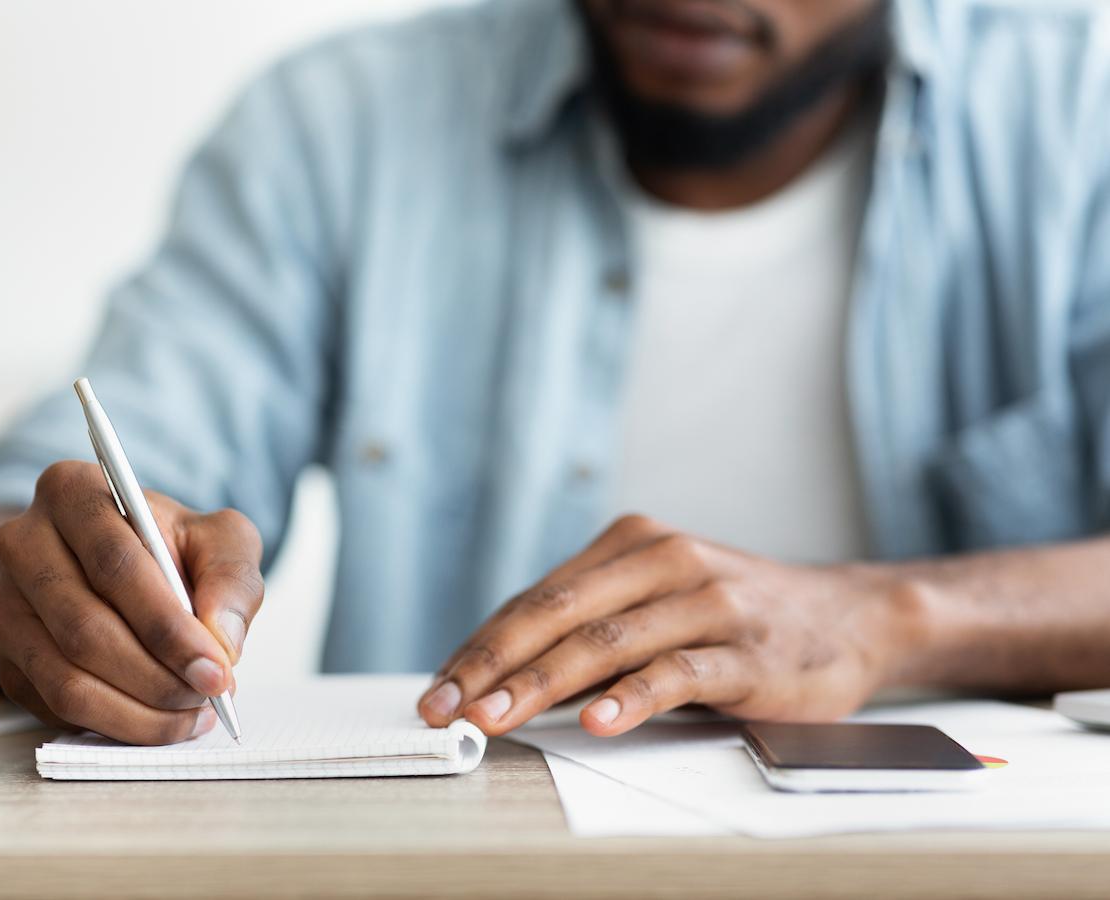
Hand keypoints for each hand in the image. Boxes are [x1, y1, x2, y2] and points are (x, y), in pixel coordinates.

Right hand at [0, 461, 263, 744]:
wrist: (128, 569)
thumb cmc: (174, 549)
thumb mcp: (220, 539)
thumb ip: (231, 577)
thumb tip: (221, 641)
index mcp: (70, 491)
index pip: (115, 565)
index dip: (168, 625)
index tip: (217, 667)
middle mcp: (21, 544)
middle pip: (85, 629)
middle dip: (157, 676)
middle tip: (209, 693)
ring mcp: (4, 605)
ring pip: (66, 678)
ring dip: (139, 711)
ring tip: (192, 712)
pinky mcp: (7, 659)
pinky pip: (56, 706)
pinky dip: (117, 724)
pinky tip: (162, 719)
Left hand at [419, 515, 920, 736]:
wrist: (848, 617)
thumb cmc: (734, 616)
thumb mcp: (656, 603)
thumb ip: (590, 628)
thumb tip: (499, 677)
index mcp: (631, 543)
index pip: (537, 598)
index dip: (480, 645)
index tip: (437, 689)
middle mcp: (665, 560)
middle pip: (560, 612)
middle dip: (494, 663)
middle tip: (448, 707)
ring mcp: (710, 601)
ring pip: (608, 641)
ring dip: (544, 682)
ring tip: (496, 716)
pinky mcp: (749, 649)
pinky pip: (680, 671)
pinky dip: (634, 696)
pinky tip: (598, 720)